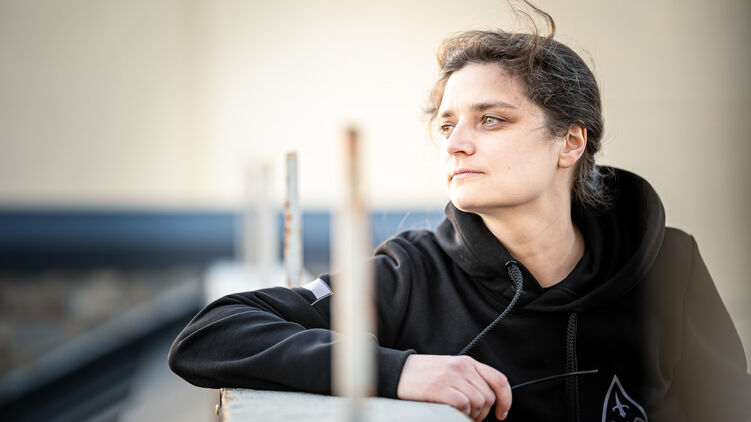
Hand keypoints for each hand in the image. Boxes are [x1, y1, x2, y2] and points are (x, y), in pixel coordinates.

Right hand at [396, 354, 511, 420]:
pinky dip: (460, 413)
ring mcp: (450, 376)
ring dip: (472, 415)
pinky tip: (451, 411)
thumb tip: (487, 401)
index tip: (501, 413)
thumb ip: (469, 380)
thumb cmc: (424, 375)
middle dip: (483, 413)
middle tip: (471, 417)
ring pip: (478, 402)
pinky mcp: (439, 387)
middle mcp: (461, 367)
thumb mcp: (451, 371)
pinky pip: (462, 404)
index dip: (506, 399)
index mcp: (467, 362)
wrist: (398, 372)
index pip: (498, 380)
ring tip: (460, 415)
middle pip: (488, 396)